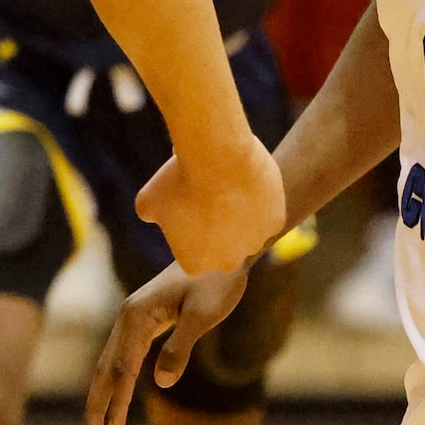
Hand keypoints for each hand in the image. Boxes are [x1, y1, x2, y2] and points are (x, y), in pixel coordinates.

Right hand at [84, 260, 249, 424]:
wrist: (220, 249)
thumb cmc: (216, 281)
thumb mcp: (203, 316)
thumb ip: (180, 348)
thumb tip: (161, 382)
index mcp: (136, 316)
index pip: (123, 369)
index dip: (117, 403)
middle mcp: (127, 317)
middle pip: (106, 368)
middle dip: (97, 405)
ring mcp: (132, 318)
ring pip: (111, 363)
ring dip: (104, 395)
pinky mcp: (143, 320)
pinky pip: (123, 355)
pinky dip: (117, 379)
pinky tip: (117, 397)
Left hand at [134, 137, 283, 277]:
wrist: (216, 159)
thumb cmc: (178, 180)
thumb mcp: (149, 200)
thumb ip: (151, 214)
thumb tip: (152, 215)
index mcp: (195, 265)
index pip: (194, 250)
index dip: (190, 226)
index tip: (188, 205)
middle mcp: (227, 263)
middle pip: (222, 245)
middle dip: (216, 224)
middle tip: (209, 195)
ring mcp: (254, 244)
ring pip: (247, 230)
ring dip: (240, 213)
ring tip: (228, 184)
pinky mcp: (275, 223)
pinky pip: (267, 214)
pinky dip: (260, 200)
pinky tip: (247, 181)